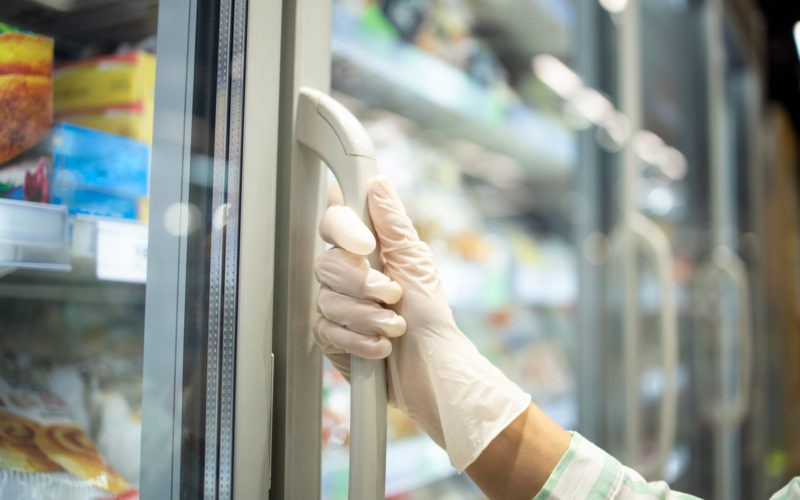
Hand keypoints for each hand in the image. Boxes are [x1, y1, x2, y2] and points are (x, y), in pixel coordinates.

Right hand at [315, 176, 530, 471]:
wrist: (431, 367)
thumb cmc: (430, 316)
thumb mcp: (416, 262)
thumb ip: (393, 224)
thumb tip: (378, 183)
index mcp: (366, 251)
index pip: (333, 223)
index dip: (342, 229)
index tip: (365, 244)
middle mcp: (347, 275)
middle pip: (327, 264)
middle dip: (363, 284)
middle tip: (393, 295)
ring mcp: (336, 306)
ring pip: (327, 300)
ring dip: (368, 317)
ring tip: (396, 327)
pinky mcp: (331, 337)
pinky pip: (328, 330)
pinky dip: (361, 340)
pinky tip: (382, 347)